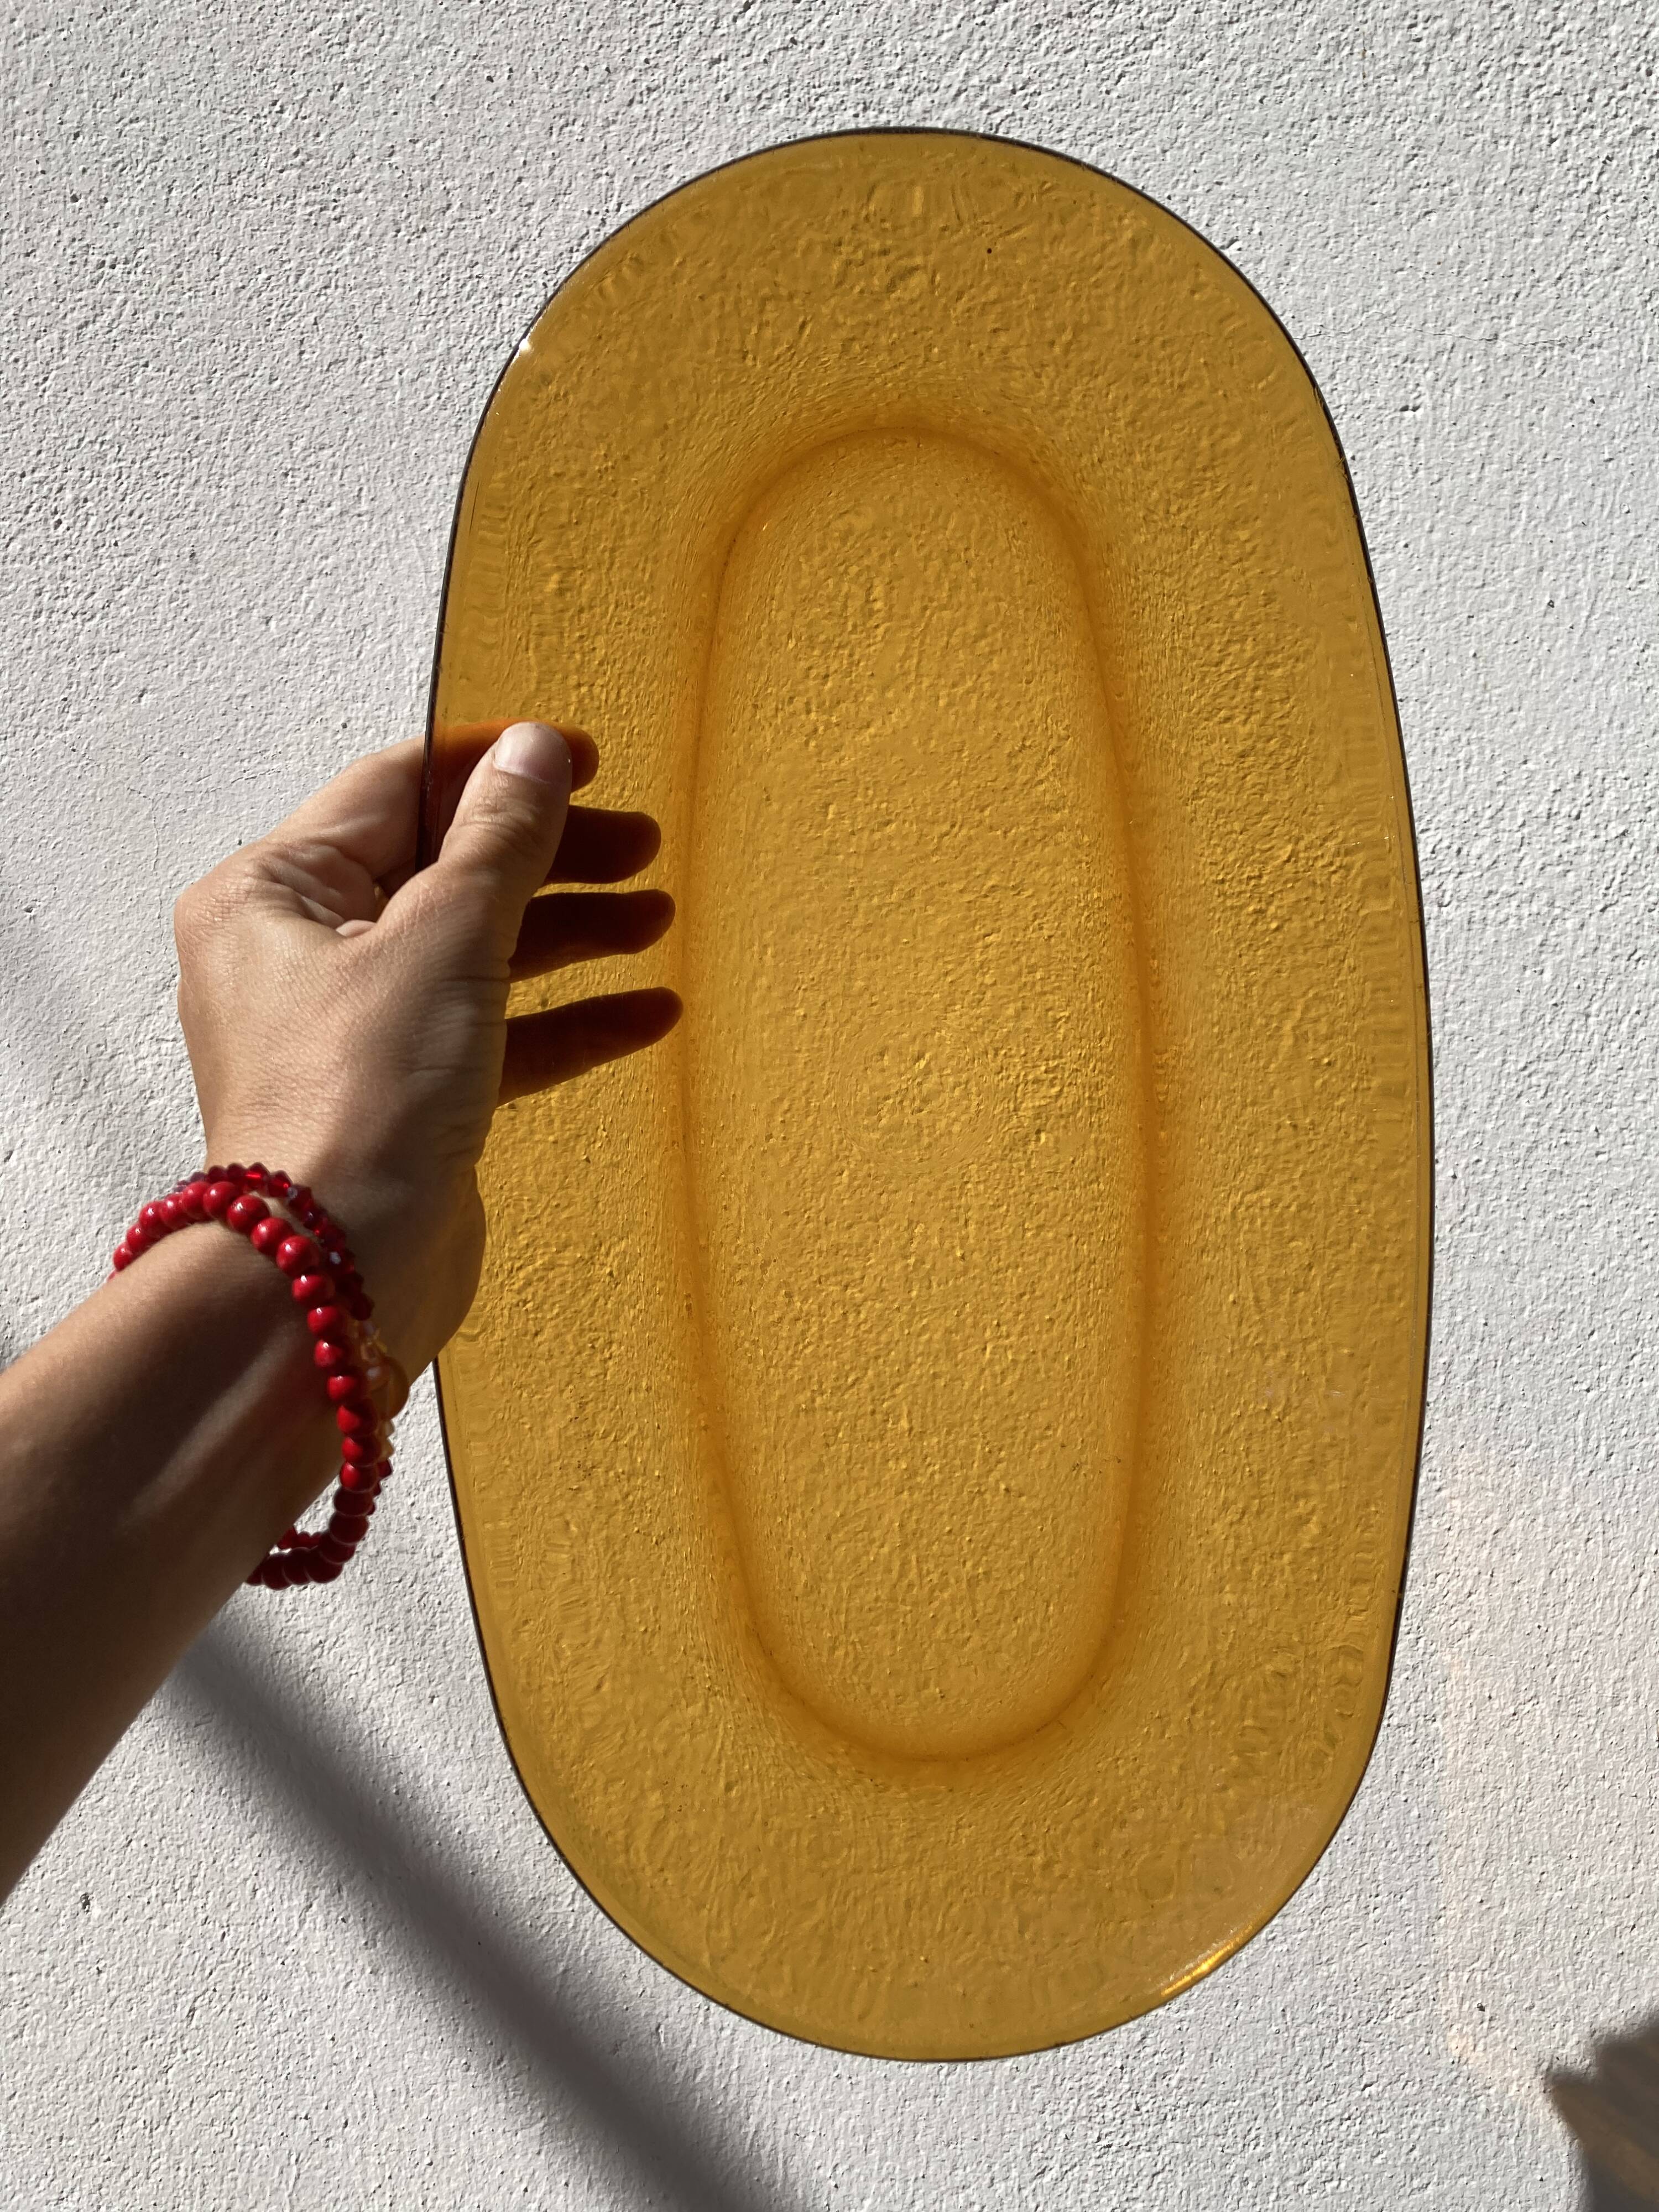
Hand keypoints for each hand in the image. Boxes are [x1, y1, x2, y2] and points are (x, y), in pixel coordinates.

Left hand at [173, 723, 678, 1376]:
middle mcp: (300, 956)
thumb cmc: (354, 1107)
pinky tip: (646, 1011)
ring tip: (656, 918)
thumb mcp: (444, 940)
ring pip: (477, 952)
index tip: (585, 762)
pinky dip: (564, 1020)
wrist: (336, 1279)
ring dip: (570, 934)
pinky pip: (493, 1035)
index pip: (398, 790)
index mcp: (273, 894)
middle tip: (641, 847)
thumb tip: (535, 755)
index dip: (497, 768)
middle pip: (446, 870)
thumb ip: (500, 842)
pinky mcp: (404, 1099)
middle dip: (551, 858)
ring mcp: (354, 1031)